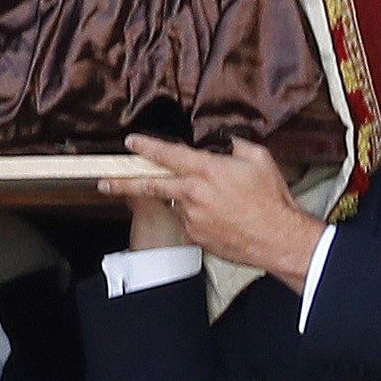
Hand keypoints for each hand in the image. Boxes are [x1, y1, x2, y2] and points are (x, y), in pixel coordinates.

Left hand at [115, 134, 325, 284]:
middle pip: (150, 185)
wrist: (278, 238)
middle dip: (122, 182)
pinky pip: (191, 222)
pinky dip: (201, 217)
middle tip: (103, 181)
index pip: (169, 154)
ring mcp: (192, 219)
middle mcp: (193, 195)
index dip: (147, 147)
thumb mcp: (259, 159)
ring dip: (189, 201)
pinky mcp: (197, 238)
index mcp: (207, 171)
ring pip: (179, 204)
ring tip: (222, 204)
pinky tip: (224, 218)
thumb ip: (234, 145)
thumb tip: (223, 142)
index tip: (132, 142)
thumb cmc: (272, 199)